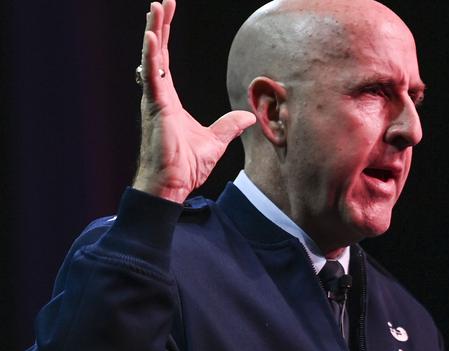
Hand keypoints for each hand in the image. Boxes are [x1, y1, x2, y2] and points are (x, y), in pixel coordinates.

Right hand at [134, 0, 254, 202]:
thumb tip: (247, 117)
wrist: (172, 185)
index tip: (168, 15)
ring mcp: (155, 100)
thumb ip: (229, 126)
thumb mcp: (216, 141)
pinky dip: (152, 55)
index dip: (168, 37)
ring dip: (155, 32)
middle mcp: (159, 95)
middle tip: (162, 2)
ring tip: (155, 9)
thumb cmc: (185, 166)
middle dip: (161, 26)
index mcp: (170, 100)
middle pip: (159, 53)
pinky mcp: (156, 108)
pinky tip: (152, 36)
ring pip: (153, 58)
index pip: (167, 60)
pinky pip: (153, 77)